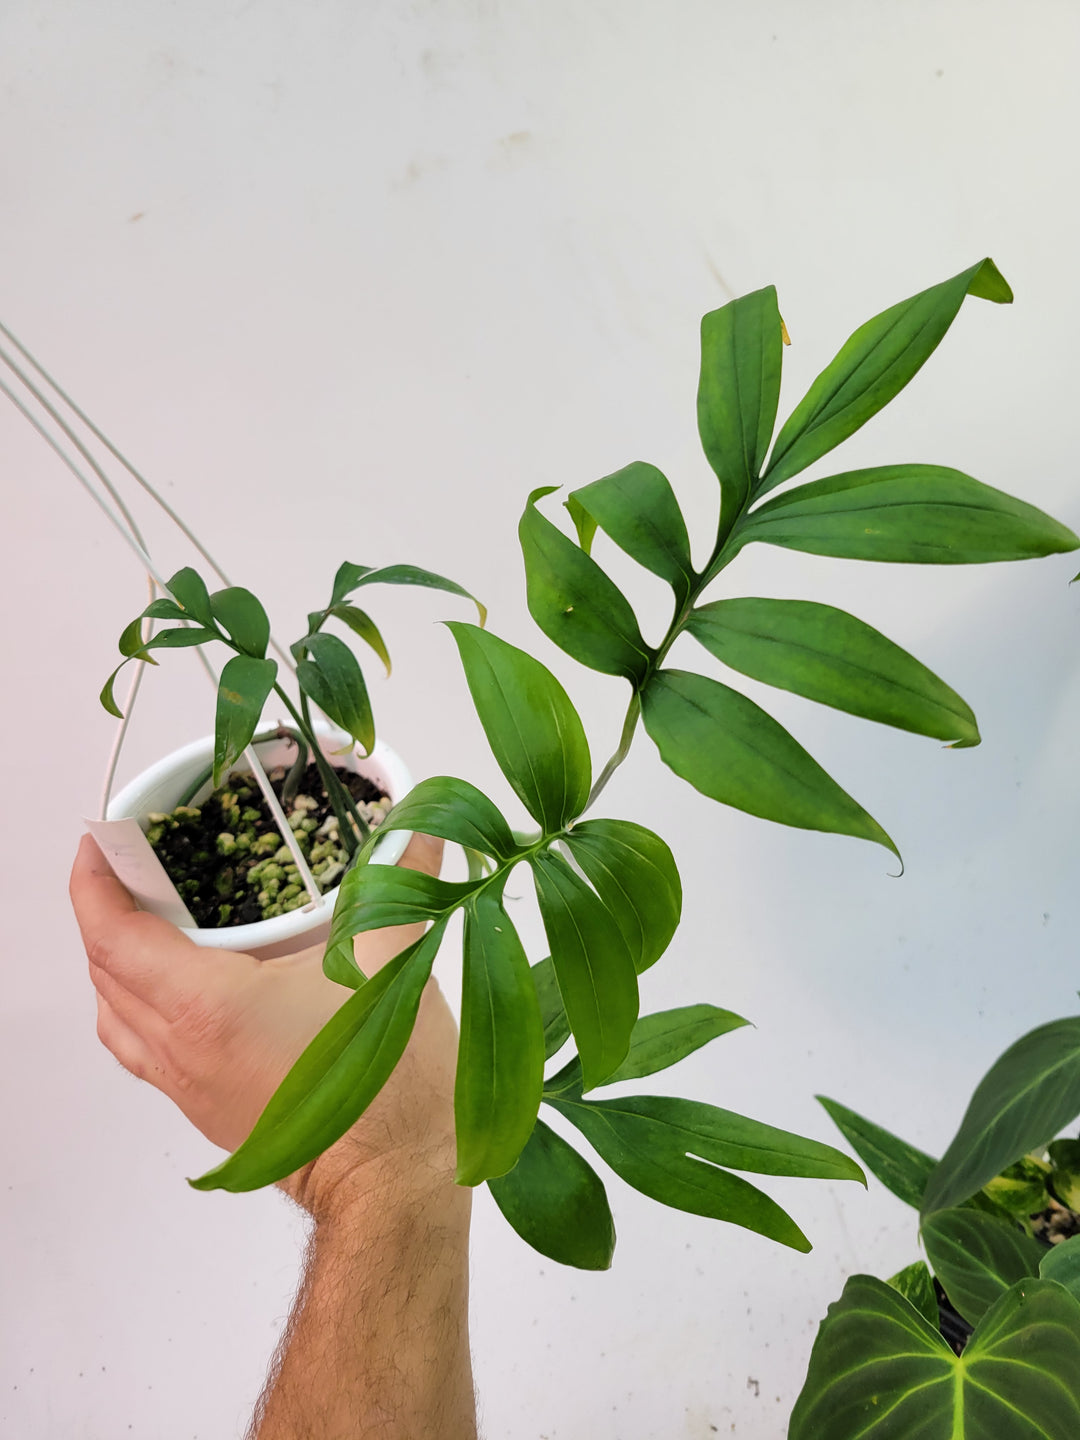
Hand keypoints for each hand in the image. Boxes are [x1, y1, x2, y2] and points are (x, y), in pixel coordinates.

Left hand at [70, 831, 460, 1218]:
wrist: (393, 1183)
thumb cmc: (385, 1080)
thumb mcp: (392, 961)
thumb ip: (399, 882)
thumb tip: (426, 826)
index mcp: (207, 1005)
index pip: (112, 936)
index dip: (93, 882)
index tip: (98, 841)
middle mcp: (180, 1048)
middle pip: (104, 973)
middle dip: (105, 912)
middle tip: (137, 867)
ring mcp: (188, 1087)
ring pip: (117, 1018)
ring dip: (117, 965)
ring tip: (153, 923)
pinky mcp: (207, 1111)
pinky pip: (143, 1051)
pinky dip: (141, 1008)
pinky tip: (188, 989)